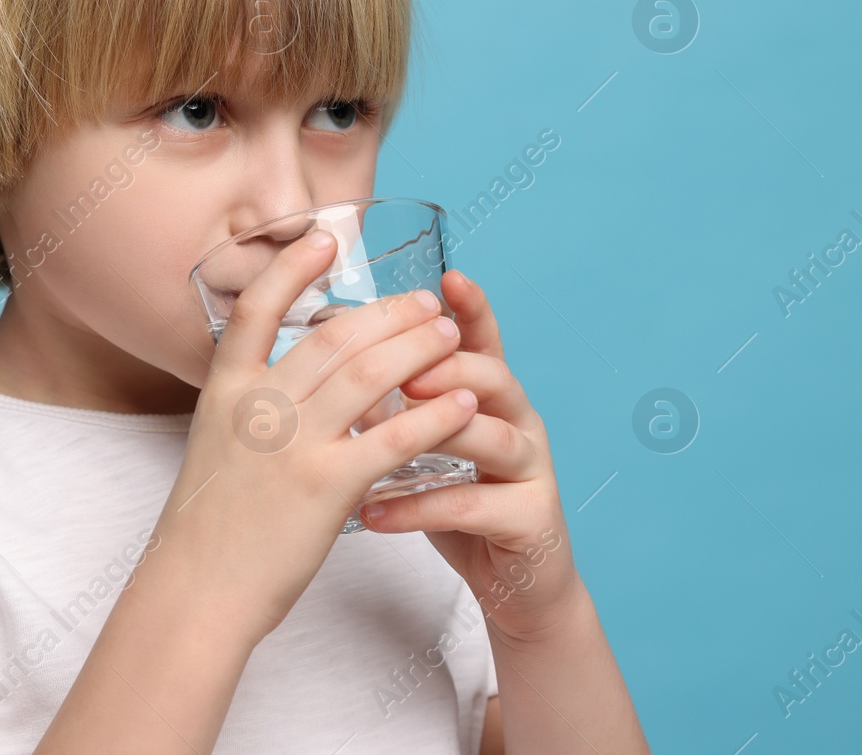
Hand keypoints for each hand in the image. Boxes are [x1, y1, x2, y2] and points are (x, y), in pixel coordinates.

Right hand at [156, 233, 479, 647]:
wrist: (198, 592)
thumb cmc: (210, 526)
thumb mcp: (215, 444)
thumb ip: (251, 404)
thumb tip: (291, 371)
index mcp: (225, 391)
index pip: (257, 309)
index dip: (292, 267)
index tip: (325, 239)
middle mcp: (258, 407)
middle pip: (335, 336)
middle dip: (389, 313)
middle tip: (426, 303)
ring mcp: (293, 444)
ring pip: (371, 374)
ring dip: (420, 348)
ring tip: (451, 335)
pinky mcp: (328, 486)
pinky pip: (394, 437)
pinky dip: (434, 414)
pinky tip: (462, 402)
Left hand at [360, 269, 582, 648]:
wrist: (513, 584)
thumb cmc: (456, 503)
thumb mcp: (424, 445)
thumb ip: (394, 403)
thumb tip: (331, 358)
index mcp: (491, 395)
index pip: (485, 339)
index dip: (472, 307)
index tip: (448, 277)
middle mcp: (519, 421)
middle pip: (493, 376)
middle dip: (449, 366)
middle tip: (403, 369)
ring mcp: (531, 469)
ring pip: (494, 435)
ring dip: (440, 432)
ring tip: (389, 435)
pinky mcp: (530, 519)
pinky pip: (473, 506)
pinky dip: (419, 509)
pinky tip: (373, 513)